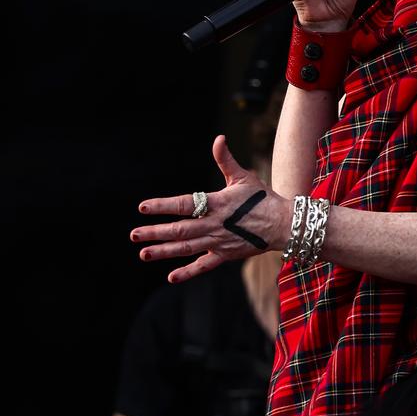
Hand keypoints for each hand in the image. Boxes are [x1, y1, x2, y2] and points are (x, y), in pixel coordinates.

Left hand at [130, 134, 291, 283]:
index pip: (183, 204)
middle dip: (154, 232)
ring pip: (186, 248)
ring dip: (163, 251)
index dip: (162, 206)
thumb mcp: (243, 177)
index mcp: (215, 203)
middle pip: (179, 230)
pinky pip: (203, 266)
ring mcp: (218, 242)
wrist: (283, 224)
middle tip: (134, 234)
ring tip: (144, 254)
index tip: (143, 207)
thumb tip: (219, 138)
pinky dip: (188, 272)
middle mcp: (213, 224)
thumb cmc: (262, 199)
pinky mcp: (225, 255)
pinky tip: (171, 277)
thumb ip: (226, 160)